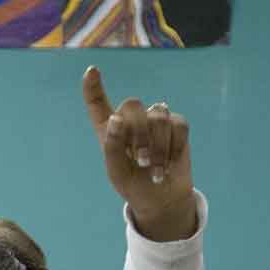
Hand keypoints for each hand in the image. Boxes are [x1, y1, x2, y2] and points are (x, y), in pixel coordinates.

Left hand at [81, 67, 196, 241]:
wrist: (161, 198)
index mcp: (109, 128)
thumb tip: (116, 118)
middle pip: (132, 105)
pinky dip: (174, 147)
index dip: (93, 86)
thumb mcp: (116, 171)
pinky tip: (169, 163)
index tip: (92, 71)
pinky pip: (178, 124)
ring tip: (155, 169)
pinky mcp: (177, 126)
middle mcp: (131, 119)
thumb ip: (112, 145)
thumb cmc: (132, 184)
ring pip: (158, 115)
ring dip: (158, 146)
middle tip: (140, 161)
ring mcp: (155, 120)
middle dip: (137, 134)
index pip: (97, 102)